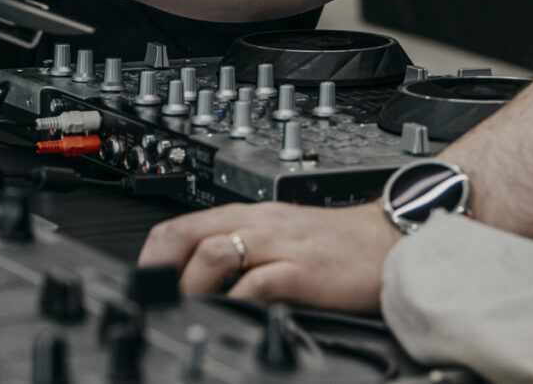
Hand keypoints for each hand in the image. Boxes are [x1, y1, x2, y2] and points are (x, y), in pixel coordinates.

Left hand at [137, 201, 398, 310]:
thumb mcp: (279, 241)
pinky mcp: (303, 269)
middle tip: (152, 300)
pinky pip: (259, 281)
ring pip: (215, 251)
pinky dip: (236, 301)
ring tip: (187, 310)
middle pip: (187, 233)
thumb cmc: (336, 247)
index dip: (151, 255)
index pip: (182, 224)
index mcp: (248, 215)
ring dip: (191, 285)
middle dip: (158, 267)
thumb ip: (243, 256)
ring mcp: (280, 244)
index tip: (142, 284)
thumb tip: (200, 286)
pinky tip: (230, 316)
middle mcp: (258, 224)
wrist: (390, 241)